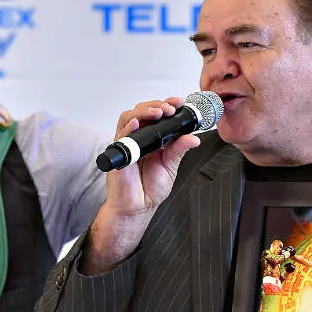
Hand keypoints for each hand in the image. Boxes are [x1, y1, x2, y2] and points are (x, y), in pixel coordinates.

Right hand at [82, 98, 200, 274]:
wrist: (137, 208)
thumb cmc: (150, 188)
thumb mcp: (170, 166)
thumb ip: (179, 150)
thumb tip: (193, 138)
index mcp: (153, 139)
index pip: (157, 114)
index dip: (167, 104)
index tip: (179, 103)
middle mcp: (139, 138)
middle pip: (142, 111)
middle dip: (157, 105)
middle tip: (170, 108)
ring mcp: (127, 143)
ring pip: (129, 117)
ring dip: (144, 111)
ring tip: (158, 112)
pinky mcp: (118, 153)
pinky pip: (119, 136)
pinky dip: (128, 127)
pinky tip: (137, 124)